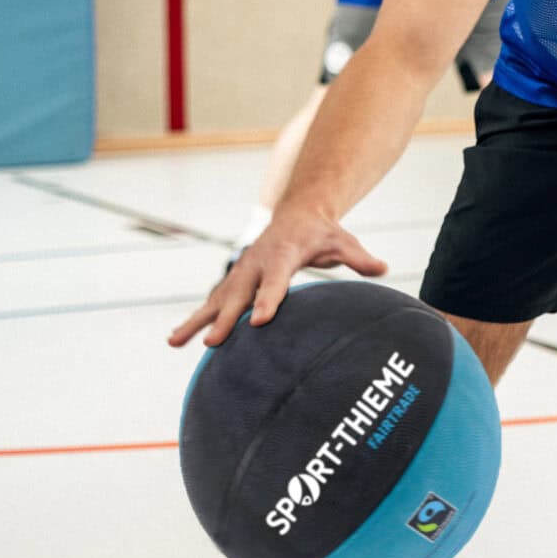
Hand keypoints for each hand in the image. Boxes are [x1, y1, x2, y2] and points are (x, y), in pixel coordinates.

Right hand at [169, 207, 387, 348]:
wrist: (297, 213)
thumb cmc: (323, 233)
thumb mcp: (343, 241)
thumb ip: (359, 258)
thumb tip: (382, 268)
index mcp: (284, 255)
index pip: (276, 281)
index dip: (268, 300)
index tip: (258, 322)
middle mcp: (257, 264)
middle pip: (239, 295)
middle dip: (225, 320)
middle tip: (212, 343)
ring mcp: (242, 272)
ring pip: (216, 300)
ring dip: (195, 321)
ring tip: (174, 342)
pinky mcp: (234, 281)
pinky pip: (213, 302)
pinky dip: (196, 319)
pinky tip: (177, 339)